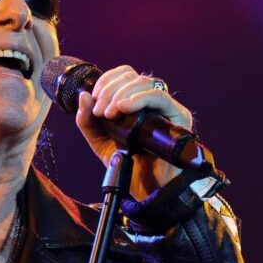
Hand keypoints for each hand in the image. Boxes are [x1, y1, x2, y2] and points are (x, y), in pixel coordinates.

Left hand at [75, 65, 193, 201]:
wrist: (146, 188)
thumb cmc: (128, 165)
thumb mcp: (99, 141)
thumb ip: (87, 120)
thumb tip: (83, 95)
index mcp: (135, 101)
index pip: (123, 74)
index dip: (106, 81)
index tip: (93, 100)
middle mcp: (152, 100)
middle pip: (131, 75)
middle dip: (109, 90)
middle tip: (100, 112)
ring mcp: (166, 107)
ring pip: (144, 82)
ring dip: (120, 94)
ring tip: (109, 114)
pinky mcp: (179, 116)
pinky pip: (160, 96)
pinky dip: (139, 98)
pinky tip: (124, 108)